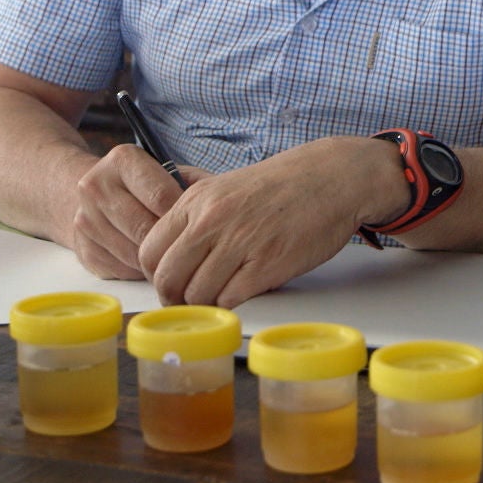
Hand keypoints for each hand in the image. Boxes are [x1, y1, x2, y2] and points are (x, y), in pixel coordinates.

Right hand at [70, 143, 199, 279]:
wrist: (93, 194)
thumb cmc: (146, 184)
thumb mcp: (169, 171)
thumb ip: (194, 183)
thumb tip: (219, 208)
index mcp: (122, 160)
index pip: (161, 196)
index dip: (185, 215)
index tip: (199, 224)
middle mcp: (96, 186)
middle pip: (145, 228)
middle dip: (173, 241)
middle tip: (193, 248)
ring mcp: (85, 219)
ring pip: (133, 253)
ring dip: (159, 260)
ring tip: (177, 256)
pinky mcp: (83, 249)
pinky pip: (122, 269)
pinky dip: (142, 271)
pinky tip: (154, 262)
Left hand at [137, 135, 406, 307]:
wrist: (332, 178)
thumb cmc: (283, 185)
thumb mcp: (227, 183)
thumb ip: (193, 206)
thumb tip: (161, 230)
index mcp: (197, 200)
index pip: (149, 251)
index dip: (155, 275)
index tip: (170, 282)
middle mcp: (212, 220)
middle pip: (167, 279)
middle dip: (174, 298)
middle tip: (188, 301)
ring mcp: (240, 243)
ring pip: (197, 295)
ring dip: (206, 303)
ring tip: (221, 295)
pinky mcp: (267, 264)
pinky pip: (230, 300)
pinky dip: (231, 304)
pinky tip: (242, 292)